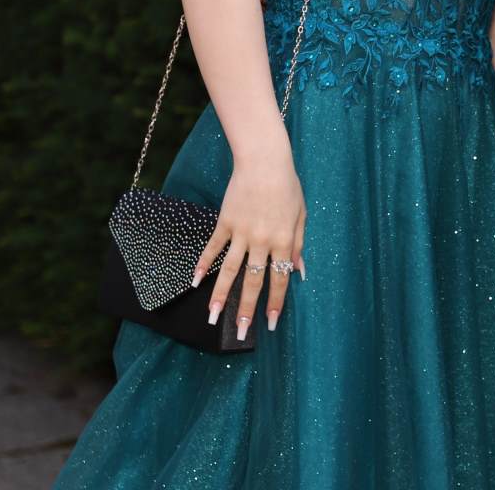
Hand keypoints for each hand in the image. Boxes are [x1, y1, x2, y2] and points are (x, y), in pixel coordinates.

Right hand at [194, 149, 305, 340]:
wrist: (265, 161)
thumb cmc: (287, 187)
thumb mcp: (300, 216)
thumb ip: (298, 245)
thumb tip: (300, 272)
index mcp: (284, 241)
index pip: (280, 280)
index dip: (275, 303)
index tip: (269, 324)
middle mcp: (262, 241)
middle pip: (253, 281)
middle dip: (246, 309)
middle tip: (238, 333)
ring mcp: (241, 232)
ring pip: (229, 270)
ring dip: (220, 296)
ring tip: (212, 317)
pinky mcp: (225, 223)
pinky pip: (213, 248)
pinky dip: (203, 265)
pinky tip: (194, 282)